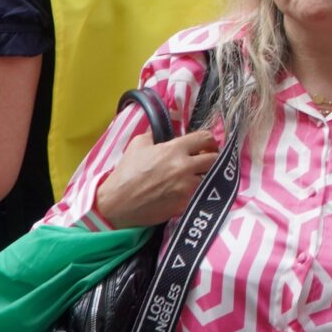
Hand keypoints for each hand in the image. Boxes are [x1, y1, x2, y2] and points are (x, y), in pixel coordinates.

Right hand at [94, 127, 219, 228]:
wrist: (117, 204)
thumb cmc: (126, 173)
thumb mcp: (138, 145)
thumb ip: (156, 134)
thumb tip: (167, 127)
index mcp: (175, 149)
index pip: (206, 138)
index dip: (209, 141)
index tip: (207, 146)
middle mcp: (185, 166)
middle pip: (214, 159)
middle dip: (211, 158)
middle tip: (204, 162)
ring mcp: (187, 187)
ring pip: (210, 178)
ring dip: (205, 176)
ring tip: (196, 177)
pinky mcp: (185, 203)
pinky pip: (200, 194)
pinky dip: (197, 192)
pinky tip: (188, 191)